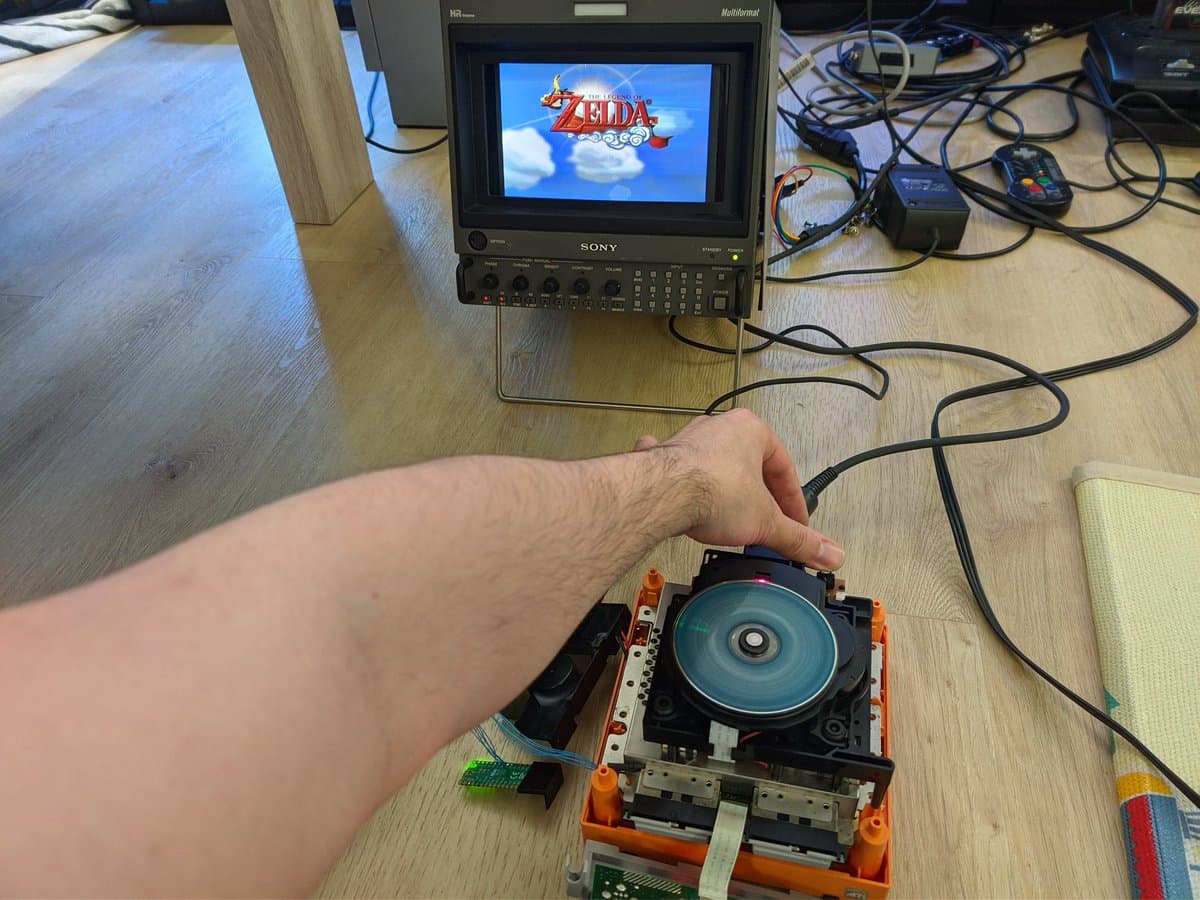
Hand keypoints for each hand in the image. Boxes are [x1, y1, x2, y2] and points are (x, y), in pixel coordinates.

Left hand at [635, 409, 844, 569]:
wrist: (661, 494)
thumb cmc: (711, 489)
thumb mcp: (767, 522)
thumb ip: (799, 539)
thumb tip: (828, 552)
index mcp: (751, 431)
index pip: (784, 469)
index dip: (792, 501)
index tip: (794, 522)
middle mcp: (718, 428)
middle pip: (749, 466)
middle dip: (758, 495)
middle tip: (764, 520)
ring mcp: (687, 441)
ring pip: (714, 464)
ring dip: (724, 486)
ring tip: (729, 514)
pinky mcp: (661, 459)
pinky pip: (674, 466)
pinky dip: (679, 479)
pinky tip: (680, 491)